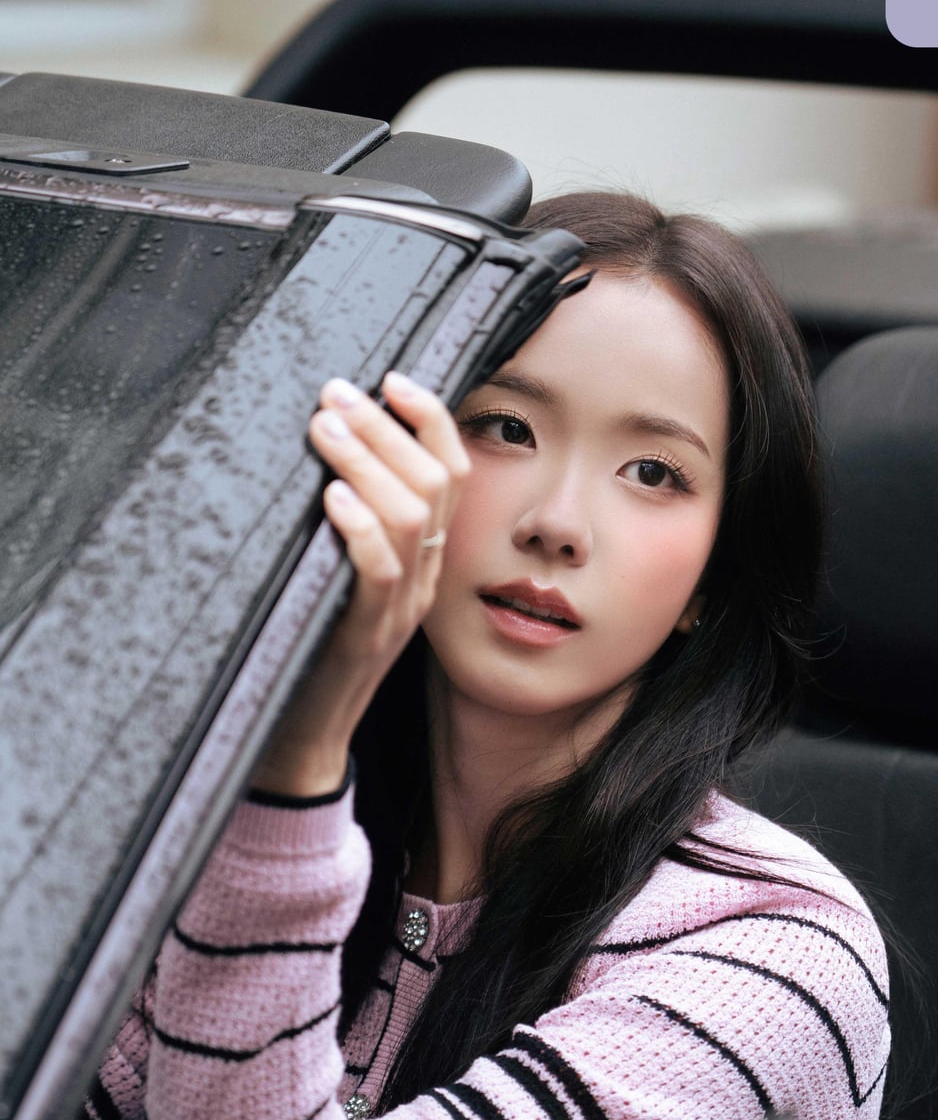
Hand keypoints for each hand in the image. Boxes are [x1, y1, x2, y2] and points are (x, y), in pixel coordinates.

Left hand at [251, 371, 469, 796]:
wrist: (303, 739)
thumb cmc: (307, 648)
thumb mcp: (337, 577)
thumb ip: (348, 526)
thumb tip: (324, 453)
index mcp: (422, 561)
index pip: (452, 475)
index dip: (431, 421)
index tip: (392, 380)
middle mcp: (421, 579)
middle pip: (432, 483)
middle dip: (387, 427)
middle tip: (337, 394)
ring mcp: (400, 608)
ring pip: (411, 517)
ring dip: (367, 462)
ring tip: (326, 429)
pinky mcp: (365, 634)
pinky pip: (379, 572)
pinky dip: (359, 528)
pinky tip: (332, 498)